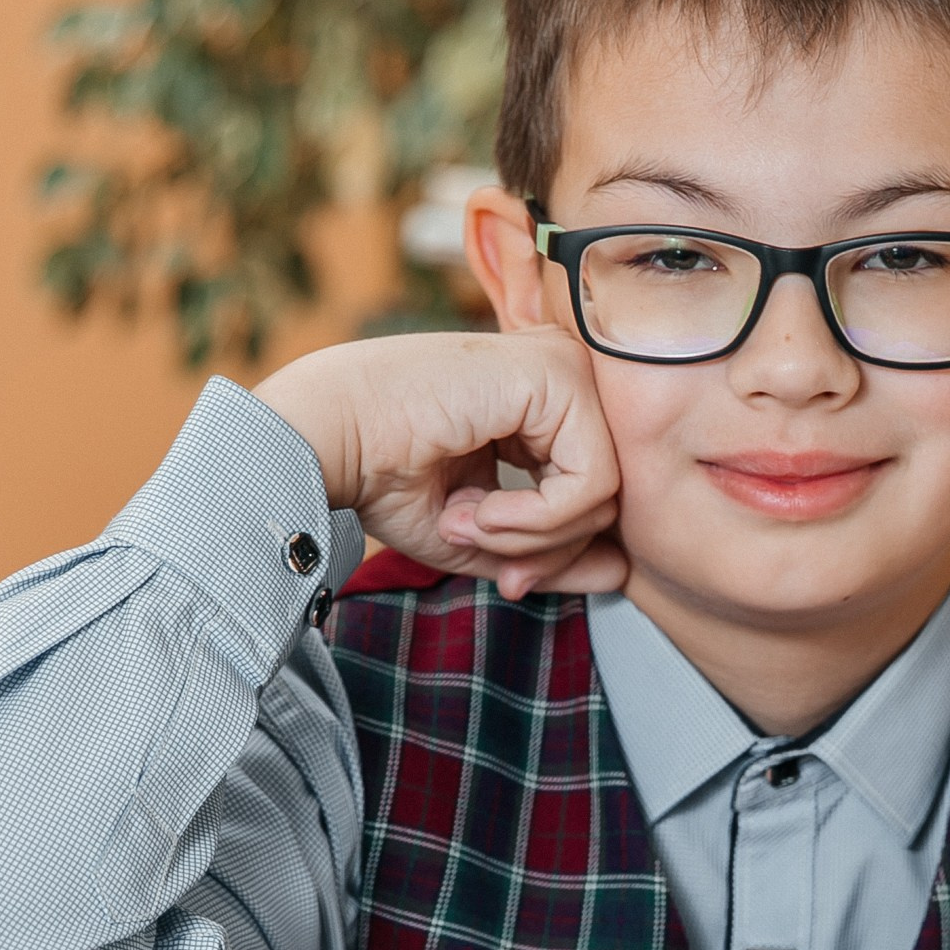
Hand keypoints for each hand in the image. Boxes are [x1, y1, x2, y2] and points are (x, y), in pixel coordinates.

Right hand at [254, 330, 624, 596]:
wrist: (327, 439)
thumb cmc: (385, 477)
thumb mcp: (483, 534)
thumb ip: (550, 551)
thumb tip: (622, 573)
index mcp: (542, 406)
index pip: (592, 495)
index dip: (554, 551)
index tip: (508, 579)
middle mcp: (561, 379)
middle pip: (606, 498)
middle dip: (546, 549)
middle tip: (480, 549)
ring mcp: (564, 369)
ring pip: (604, 495)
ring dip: (533, 537)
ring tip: (468, 523)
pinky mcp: (558, 375)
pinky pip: (591, 482)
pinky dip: (536, 520)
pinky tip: (478, 510)